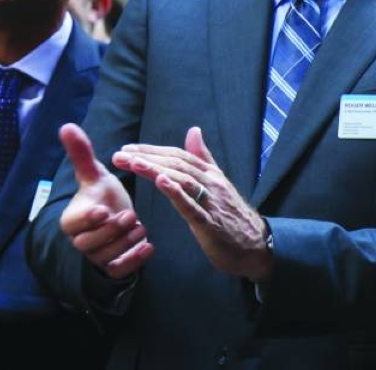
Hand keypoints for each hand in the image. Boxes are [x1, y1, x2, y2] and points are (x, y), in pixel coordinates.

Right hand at [58, 124, 151, 278]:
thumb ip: (82, 154)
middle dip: (111, 230)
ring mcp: (97, 256)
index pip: (72, 224)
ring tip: (140, 225)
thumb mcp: (95, 176)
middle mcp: (82, 240)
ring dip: (126, 242)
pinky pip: (119, 271)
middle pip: (88, 244)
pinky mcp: (113, 267)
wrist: (116, 222)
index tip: (103, 209)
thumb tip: (67, 126)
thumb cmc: (103, 197)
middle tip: (131, 215)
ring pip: (106, 257)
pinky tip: (150, 247)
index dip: (87, 218)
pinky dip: (134, 261)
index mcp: (73, 219)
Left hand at [113, 127, 271, 281]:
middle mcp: (212, 183)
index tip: (128, 149)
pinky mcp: (210, 223)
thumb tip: (193, 131)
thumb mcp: (218, 182)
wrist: (256, 245)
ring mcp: (212, 202)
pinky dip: (176, 192)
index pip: (179, 156)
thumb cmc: (232, 215)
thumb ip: (204, 158)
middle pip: (177, 165)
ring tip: (133, 163)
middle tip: (120, 155)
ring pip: (182, 180)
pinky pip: (191, 206)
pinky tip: (161, 182)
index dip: (153, 150)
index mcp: (211, 174)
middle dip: (147, 158)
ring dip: (156, 170)